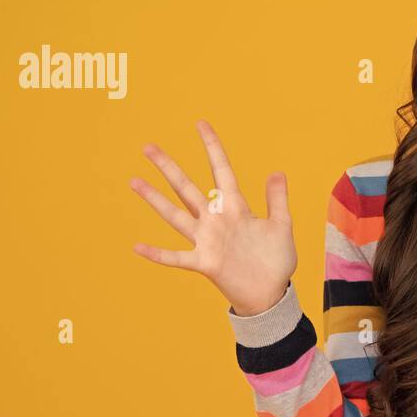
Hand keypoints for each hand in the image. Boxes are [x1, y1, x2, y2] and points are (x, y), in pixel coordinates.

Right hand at [129, 120, 297, 315]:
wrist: (272, 294)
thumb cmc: (276, 261)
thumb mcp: (281, 225)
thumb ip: (277, 199)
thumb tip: (277, 171)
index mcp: (235, 207)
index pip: (222, 170)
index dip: (212, 147)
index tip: (200, 123)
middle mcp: (216, 220)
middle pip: (187, 188)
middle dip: (169, 167)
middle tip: (148, 146)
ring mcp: (208, 240)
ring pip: (176, 215)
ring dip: (155, 199)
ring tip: (134, 180)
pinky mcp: (205, 263)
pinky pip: (176, 257)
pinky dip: (158, 254)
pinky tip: (137, 246)